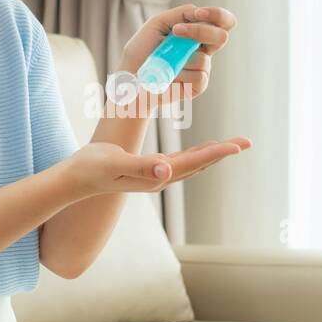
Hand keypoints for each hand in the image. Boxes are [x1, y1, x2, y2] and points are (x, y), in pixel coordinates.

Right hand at [63, 137, 252, 197]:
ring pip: (192, 164)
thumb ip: (142, 166)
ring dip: (212, 154)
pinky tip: (200, 150)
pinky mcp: (148, 172)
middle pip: (200, 164)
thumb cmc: (91, 168)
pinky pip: (180, 163)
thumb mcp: (116, 163)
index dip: (218, 152)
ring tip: (231, 145)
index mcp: (157, 175)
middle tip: (247, 142)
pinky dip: (195, 154)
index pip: (195, 162)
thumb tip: (167, 168)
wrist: (74, 180)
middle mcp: (160, 178)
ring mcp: (154, 177)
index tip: (239, 145)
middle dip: (223, 152)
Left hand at [116, 4, 236, 106]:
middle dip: (201, 31)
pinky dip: (180, 74)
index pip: (222, 21)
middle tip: (176, 32)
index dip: (216, 14)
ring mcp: (202, 68)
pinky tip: (169, 76)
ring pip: (203, 59)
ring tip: (163, 62)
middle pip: (221, 37)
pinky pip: (199, 77)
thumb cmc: (142, 49)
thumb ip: (181, 13)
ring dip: (179, 58)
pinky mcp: (199, 86)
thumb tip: (200, 12)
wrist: (131, 76)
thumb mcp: (158, 23)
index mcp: (198, 33)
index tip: (196, 14)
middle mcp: (203, 50)